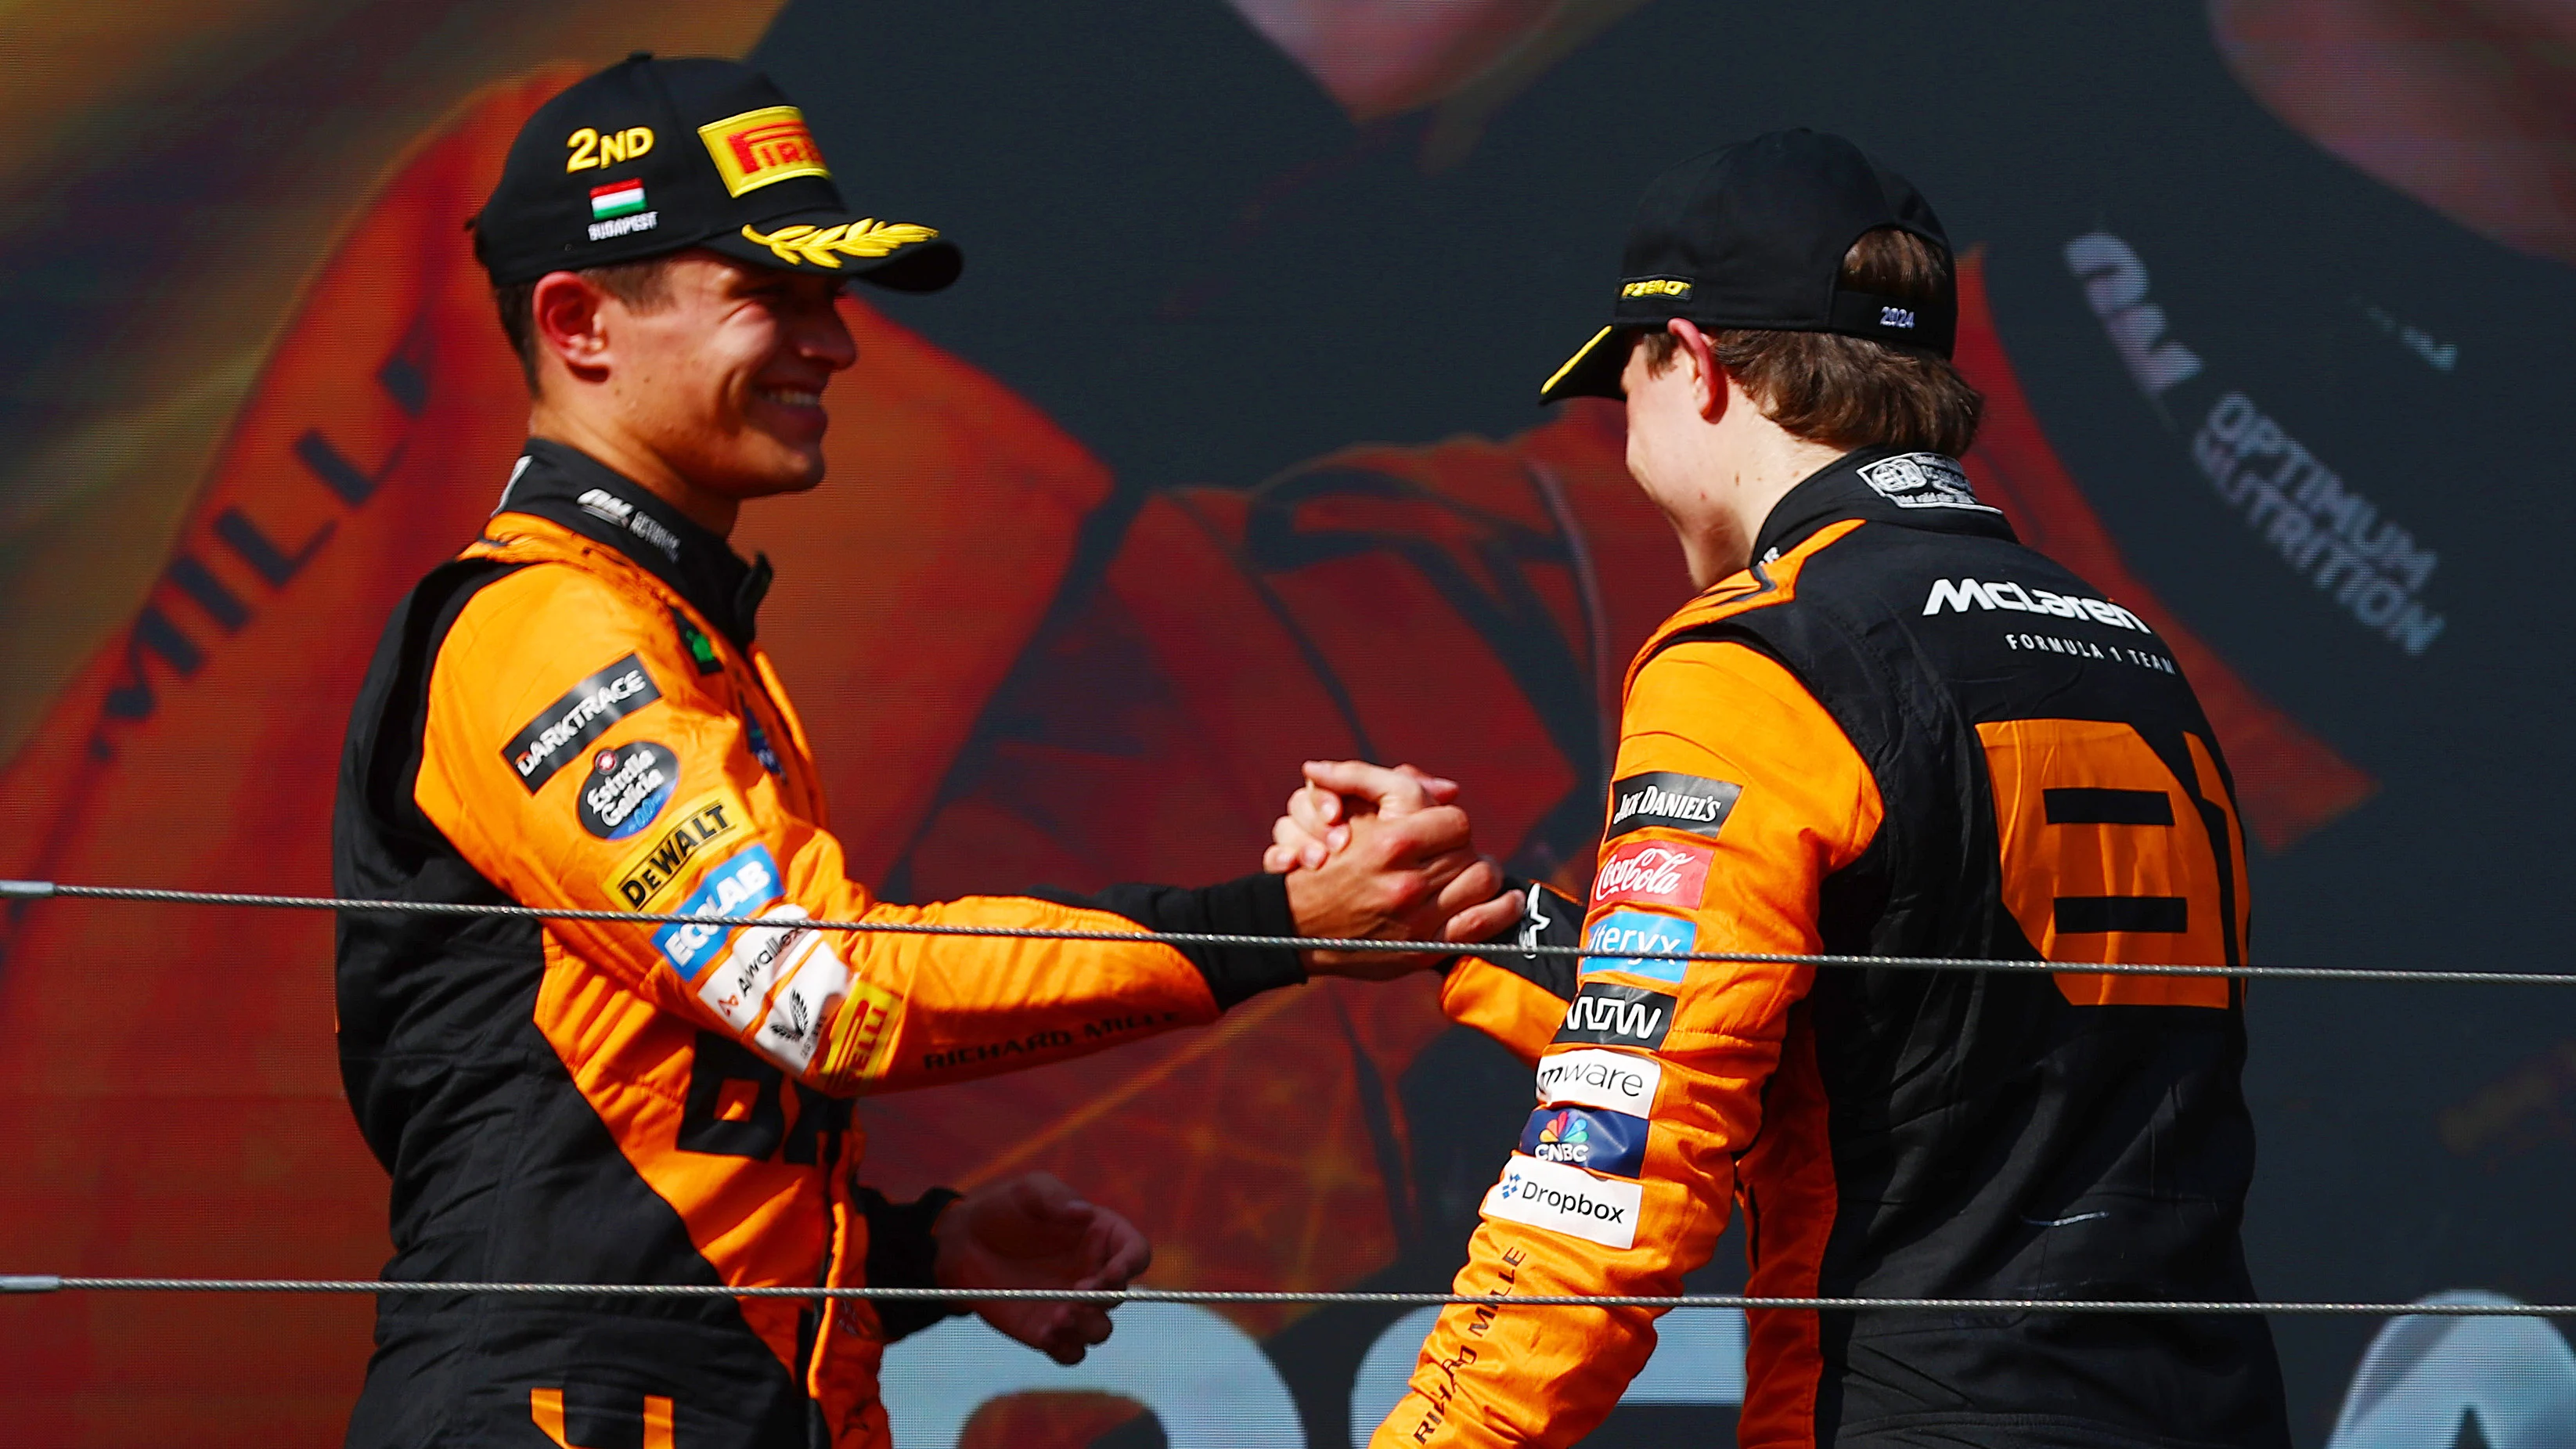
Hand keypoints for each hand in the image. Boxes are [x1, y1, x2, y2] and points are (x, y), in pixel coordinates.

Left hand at [932, 1172, 1148, 1364]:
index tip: (1111, 1272)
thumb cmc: (1002, 1208)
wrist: (963, 1242)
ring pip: (1099, 1331)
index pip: (1135, 1252)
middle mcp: (1094, 1274)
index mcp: (1101, 1237)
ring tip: (1057, 1319)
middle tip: (1074, 1296)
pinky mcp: (1048, 1330)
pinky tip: (1046, 1336)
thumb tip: (1084, 1213)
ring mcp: (1072, 1305)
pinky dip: (1065, 1349)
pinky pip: (1070, 1353)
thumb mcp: (1028, 1191)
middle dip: (1101, 1300)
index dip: (1131, 1264)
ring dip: (1086, 1329)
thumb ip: (1055, 1199)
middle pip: (1119, 1297)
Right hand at [1275, 761, 1524, 977]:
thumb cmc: (1324, 866)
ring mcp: (1419, 917)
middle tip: (1455, 853)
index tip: (1442, 829)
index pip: (1455, 820)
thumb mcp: (1347, 815)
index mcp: (1391, 843)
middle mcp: (1407, 881)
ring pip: (1483, 880)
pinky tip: (1509, 900)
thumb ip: (1388, 787)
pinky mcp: (1424, 947)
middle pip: (1470, 850)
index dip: (1450, 822)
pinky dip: (1503, 909)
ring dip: (1484, 874)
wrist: (1294, 927)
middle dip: (1464, 849)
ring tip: (1476, 873)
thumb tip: (1446, 787)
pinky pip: (1483, 924)